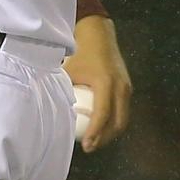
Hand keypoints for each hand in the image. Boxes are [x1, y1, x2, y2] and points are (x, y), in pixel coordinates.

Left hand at [63, 16, 131, 152]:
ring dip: (111, 132)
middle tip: (90, 147)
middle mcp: (120, 87)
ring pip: (123, 118)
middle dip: (105, 138)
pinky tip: (100, 126)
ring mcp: (127, 87)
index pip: (102, 115)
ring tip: (95, 140)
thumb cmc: (80, 51)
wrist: (98, 33)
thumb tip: (52, 110)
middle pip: (118, 122)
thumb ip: (63, 91)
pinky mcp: (127, 87)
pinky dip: (114, 121)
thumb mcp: (69, 70)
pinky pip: (123, 110)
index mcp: (105, 83)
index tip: (86, 146)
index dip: (95, 133)